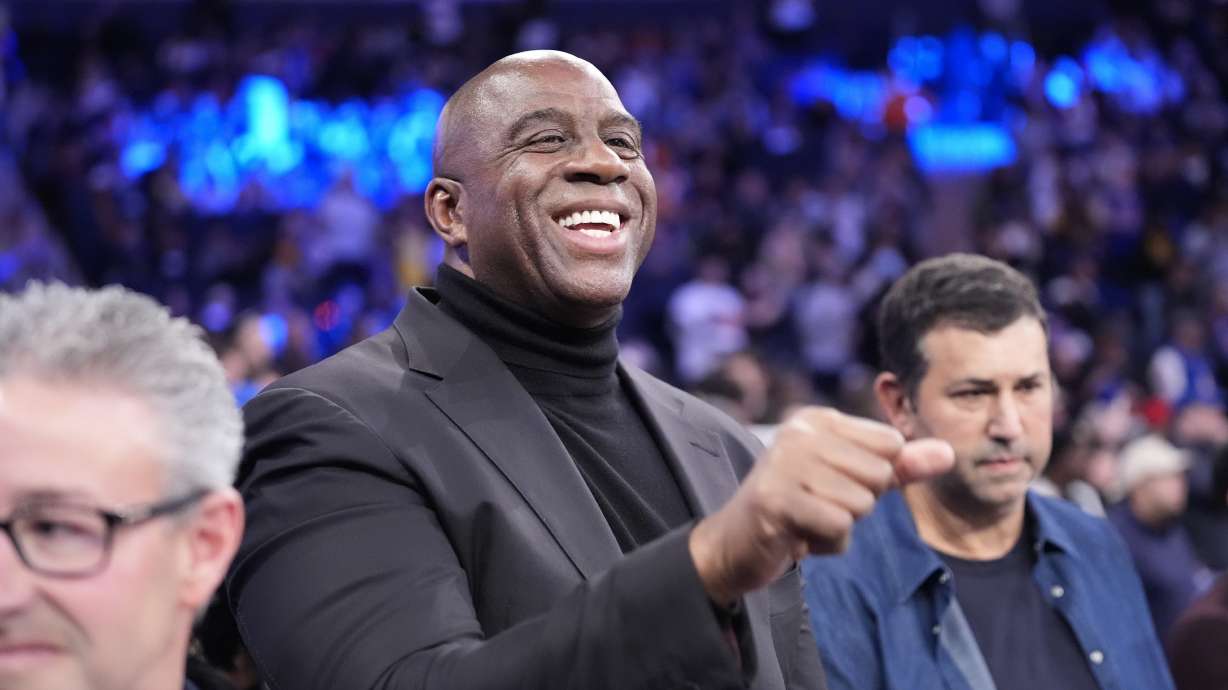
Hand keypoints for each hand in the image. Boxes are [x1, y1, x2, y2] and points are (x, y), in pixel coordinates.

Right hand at [689, 406, 952, 605]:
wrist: (735, 544)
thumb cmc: (800, 509)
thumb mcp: (852, 482)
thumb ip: (900, 466)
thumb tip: (949, 452)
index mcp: (819, 419)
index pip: (891, 444)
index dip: (874, 477)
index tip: (833, 485)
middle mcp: (799, 432)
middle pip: (878, 475)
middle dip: (857, 505)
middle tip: (817, 506)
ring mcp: (783, 464)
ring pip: (860, 504)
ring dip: (840, 527)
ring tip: (806, 521)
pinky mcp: (775, 499)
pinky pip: (838, 526)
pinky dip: (826, 544)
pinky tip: (799, 537)